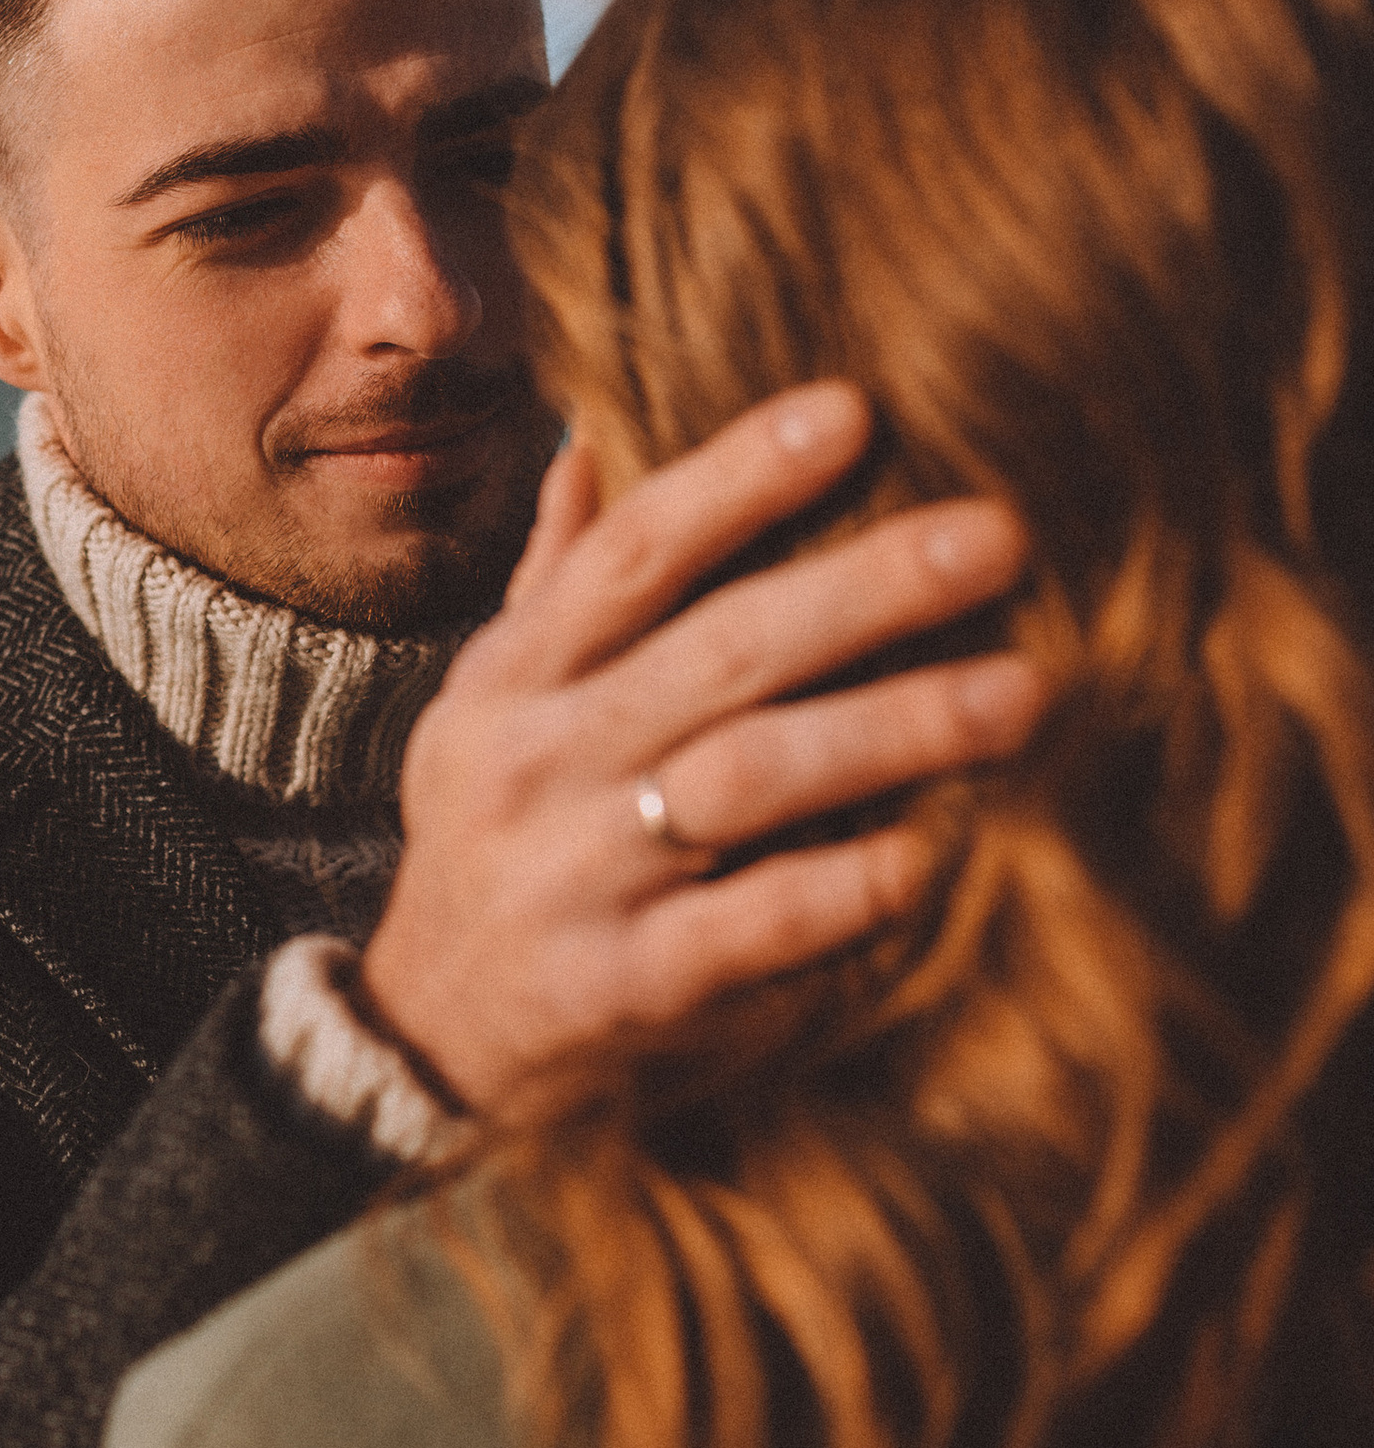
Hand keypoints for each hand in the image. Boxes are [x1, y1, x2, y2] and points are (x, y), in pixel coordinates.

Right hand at [357, 382, 1043, 1123]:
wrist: (427, 1036)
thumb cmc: (495, 840)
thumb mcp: (489, 706)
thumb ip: (552, 586)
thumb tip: (591, 443)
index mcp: (515, 677)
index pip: (634, 555)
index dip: (739, 477)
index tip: (854, 411)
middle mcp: (537, 760)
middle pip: (717, 650)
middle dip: (865, 589)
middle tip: (1001, 537)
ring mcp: (575, 873)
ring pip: (746, 779)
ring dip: (891, 728)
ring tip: (1021, 692)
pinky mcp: (619, 983)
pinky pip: (746, 926)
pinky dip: (842, 888)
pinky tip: (931, 854)